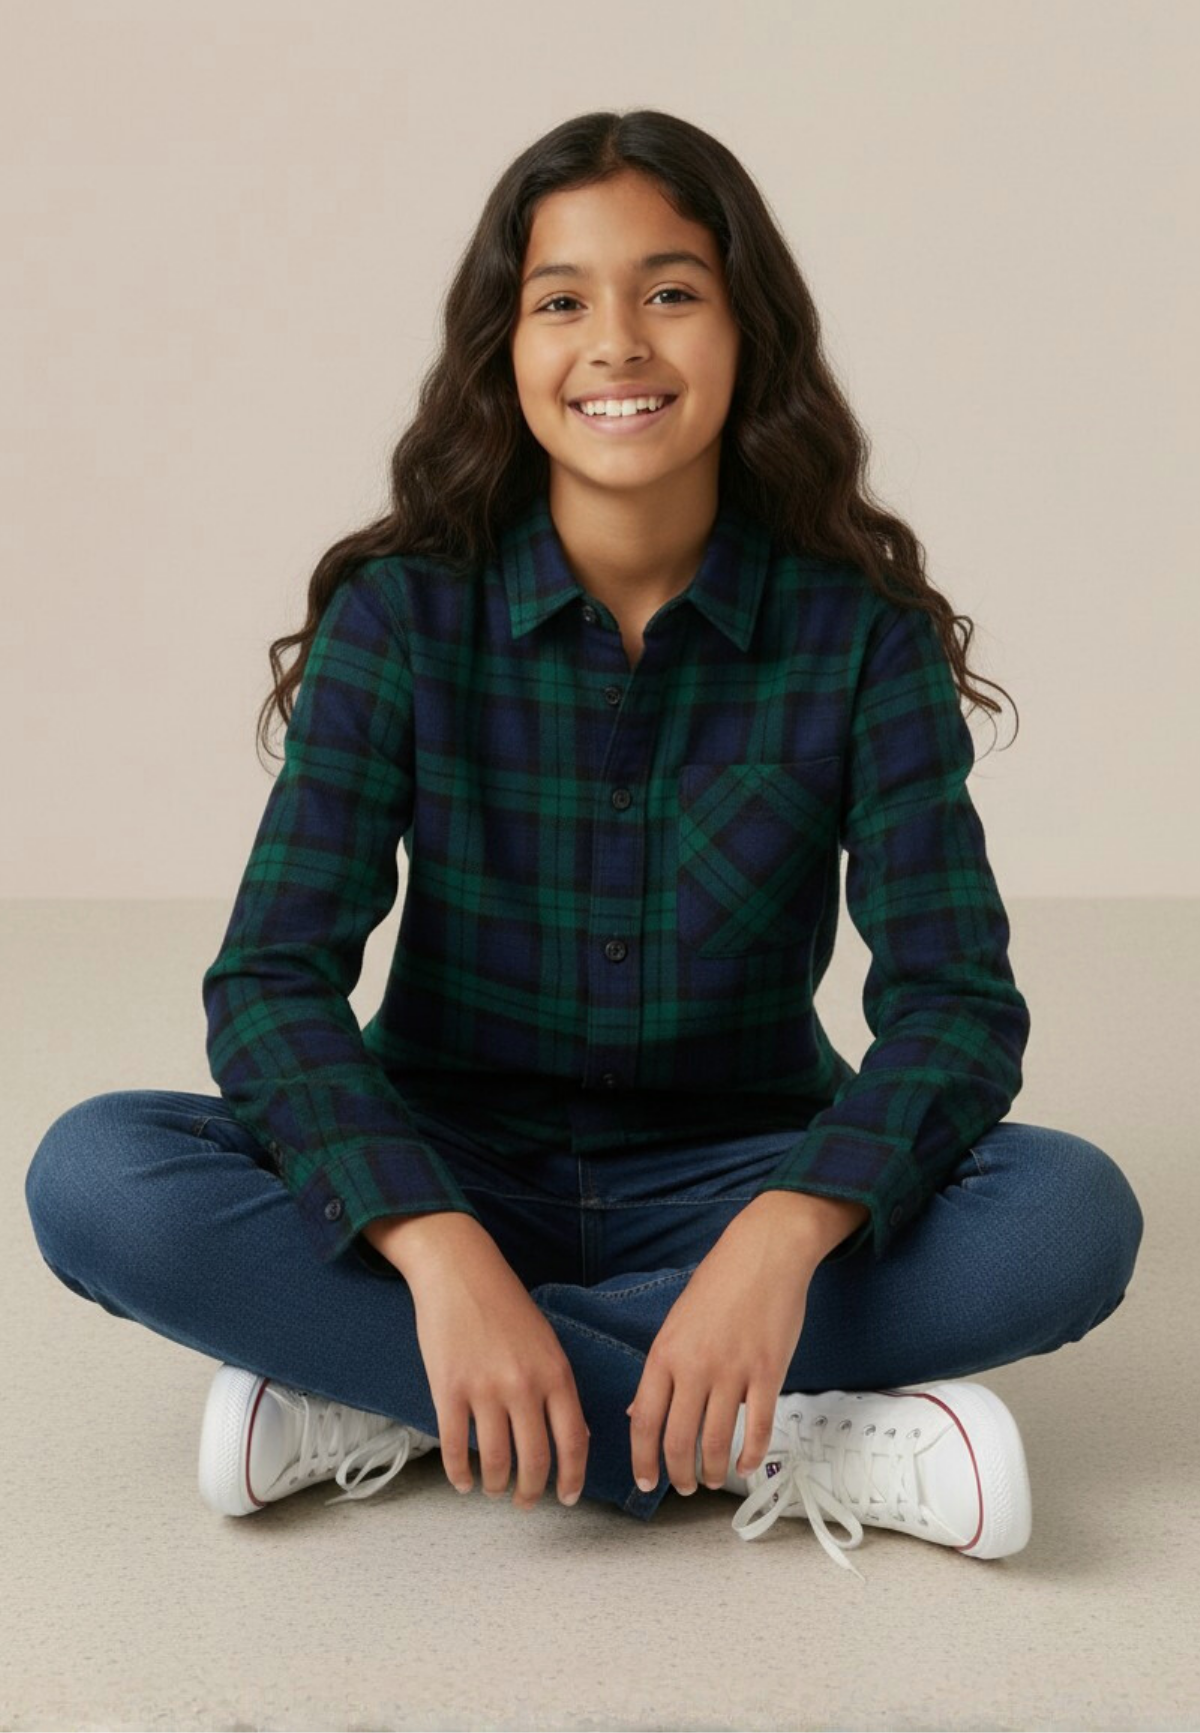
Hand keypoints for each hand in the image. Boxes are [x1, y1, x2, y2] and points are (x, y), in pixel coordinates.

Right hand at [391, 1215, 590, 1509]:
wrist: (460, 1271)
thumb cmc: (505, 1305)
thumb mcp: (546, 1343)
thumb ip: (559, 1389)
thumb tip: (575, 1438)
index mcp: (556, 1374)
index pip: (572, 1443)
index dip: (571, 1480)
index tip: (565, 1499)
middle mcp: (524, 1386)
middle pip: (535, 1461)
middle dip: (530, 1492)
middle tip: (524, 1502)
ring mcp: (485, 1389)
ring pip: (495, 1461)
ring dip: (496, 1486)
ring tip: (494, 1490)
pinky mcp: (449, 1389)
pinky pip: (455, 1446)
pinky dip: (459, 1474)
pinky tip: (463, 1482)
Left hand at [625, 1195, 819, 1495]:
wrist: (764, 1252)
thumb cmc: (719, 1285)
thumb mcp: (676, 1323)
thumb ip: (660, 1370)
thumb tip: (637, 1411)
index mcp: (665, 1354)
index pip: (644, 1421)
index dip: (643, 1461)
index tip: (646, 1483)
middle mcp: (695, 1366)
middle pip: (678, 1439)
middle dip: (678, 1474)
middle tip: (684, 1487)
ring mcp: (733, 1371)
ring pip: (717, 1441)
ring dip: (712, 1470)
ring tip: (712, 1479)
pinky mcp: (768, 1372)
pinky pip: (758, 1427)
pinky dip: (750, 1454)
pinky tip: (745, 1464)